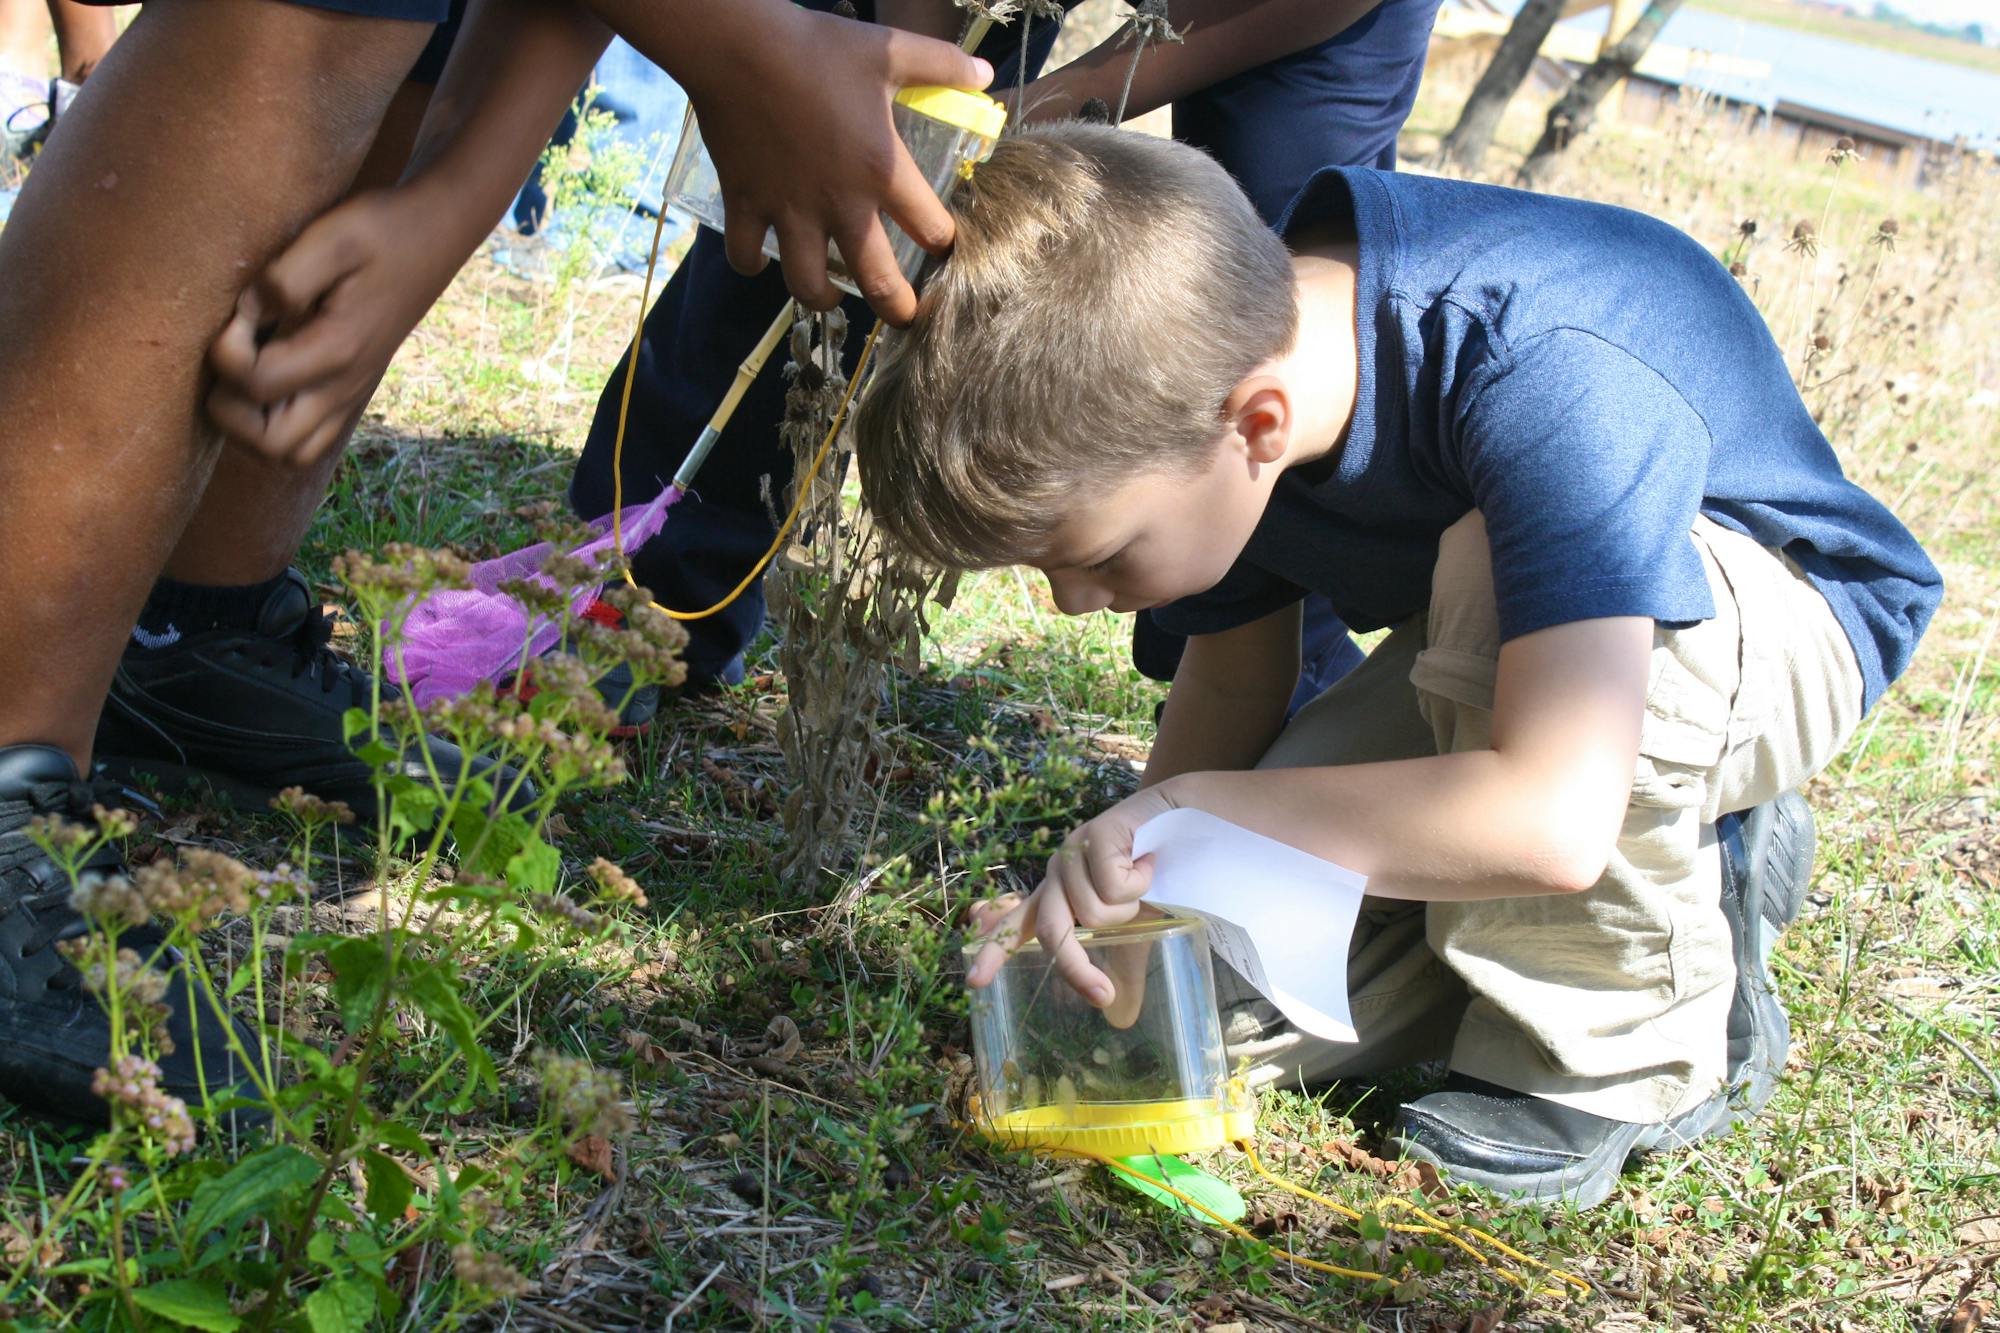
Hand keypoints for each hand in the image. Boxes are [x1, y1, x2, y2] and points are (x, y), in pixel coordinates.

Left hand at [207, 186, 455, 464]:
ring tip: (245, 375)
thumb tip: (248, 312)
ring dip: (251, 427)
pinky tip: (268, 381)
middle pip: (270, 444)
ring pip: (288, 454)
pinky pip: (306, 441)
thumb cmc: (381, 231)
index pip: (256, 383)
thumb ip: (284, 278)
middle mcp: (344, 386)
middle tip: (233, 357)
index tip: (239, 312)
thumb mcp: (332, 237)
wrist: (435, 235)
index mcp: (338, 350)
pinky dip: (275, 426)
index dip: (224, 352)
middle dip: (231, 409)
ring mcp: (350, 395)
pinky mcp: (350, 391)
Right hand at [681, 5, 991, 323]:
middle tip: (903, 316)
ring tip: (831, 295)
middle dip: (897, 308)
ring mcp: (790, 211)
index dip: (944, 244)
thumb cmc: (817, 49)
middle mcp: (839, 204)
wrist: (739, 47)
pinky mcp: (745, 204)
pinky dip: (751, 265)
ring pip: (807, 284)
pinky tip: (760, 258)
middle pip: (877, 281)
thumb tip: (984, 72)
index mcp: (882, 171)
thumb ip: (941, 65)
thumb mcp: (890, 52)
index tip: (944, 248)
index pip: (930, 230)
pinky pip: (745, 255)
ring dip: (822, 298)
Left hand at [965, 785, 1178, 1011]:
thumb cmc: (1156, 879)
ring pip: (1093, 913)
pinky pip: (1114, 887)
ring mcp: (1073, 852)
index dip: (993, 953)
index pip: (1016, 927)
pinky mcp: (1095, 834)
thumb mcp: (1136, 931)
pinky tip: (1148, 861)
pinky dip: (1142, 883)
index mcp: (1058, 897)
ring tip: (1145, 882)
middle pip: (1049, 931)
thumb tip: (1121, 1019)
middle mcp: (1057, 875)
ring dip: (1132, 906)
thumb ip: (1122, 969)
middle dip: (1074, 967)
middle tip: (1101, 995)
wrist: (1188, 824)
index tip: (975, 983)